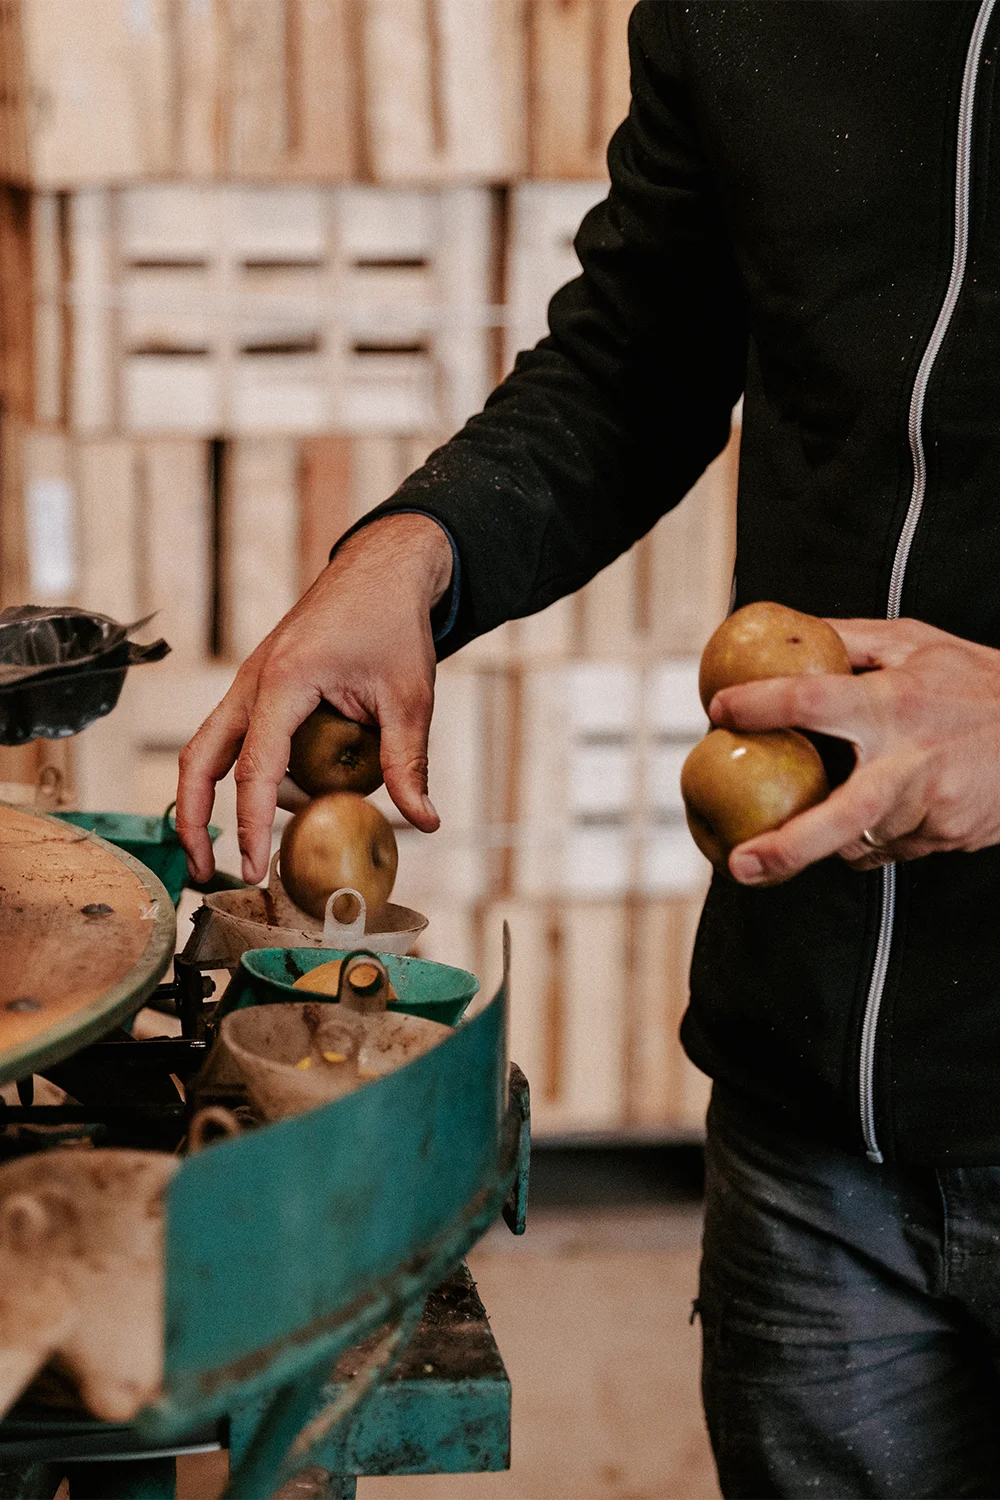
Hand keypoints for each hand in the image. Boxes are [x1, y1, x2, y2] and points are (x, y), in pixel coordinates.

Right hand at [176, 514, 453, 883]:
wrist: (381, 571)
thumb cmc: (393, 625)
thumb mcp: (410, 697)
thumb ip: (409, 762)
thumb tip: (425, 823)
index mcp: (284, 683)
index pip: (254, 770)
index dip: (250, 826)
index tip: (251, 869)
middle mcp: (252, 682)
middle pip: (198, 761)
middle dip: (192, 819)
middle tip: (206, 870)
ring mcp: (249, 682)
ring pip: (210, 749)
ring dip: (223, 798)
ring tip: (269, 837)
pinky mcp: (259, 686)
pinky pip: (239, 737)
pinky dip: (250, 771)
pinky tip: (286, 797)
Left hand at [707, 618, 999, 884]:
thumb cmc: (977, 679)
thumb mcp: (915, 642)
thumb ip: (848, 639)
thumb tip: (783, 629)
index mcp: (897, 704)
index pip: (813, 702)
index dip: (761, 705)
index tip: (717, 710)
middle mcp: (912, 762)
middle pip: (840, 816)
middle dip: (787, 847)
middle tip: (738, 864)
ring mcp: (932, 809)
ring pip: (857, 837)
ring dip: (827, 831)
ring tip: (818, 809)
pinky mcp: (946, 839)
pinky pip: (887, 846)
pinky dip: (869, 833)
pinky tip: (881, 807)